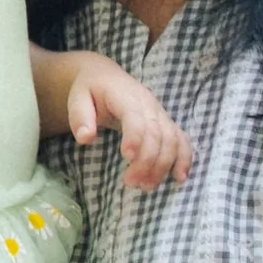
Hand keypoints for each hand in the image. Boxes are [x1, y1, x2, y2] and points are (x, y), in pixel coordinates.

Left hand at [63, 57, 192, 190]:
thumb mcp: (78, 97)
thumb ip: (80, 116)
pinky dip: (184, 158)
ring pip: (171, 140)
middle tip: (130, 183)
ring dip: (163, 165)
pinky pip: (182, 140)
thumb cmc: (91, 90)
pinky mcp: (166, 123)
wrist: (107, 77)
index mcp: (126, 97)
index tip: (126, 157)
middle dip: (147, 161)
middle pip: (157, 134)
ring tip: (146, 186)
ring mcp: (160, 114)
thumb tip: (85, 138)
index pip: (136, 117)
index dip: (135, 137)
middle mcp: (148, 105)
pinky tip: (179, 177)